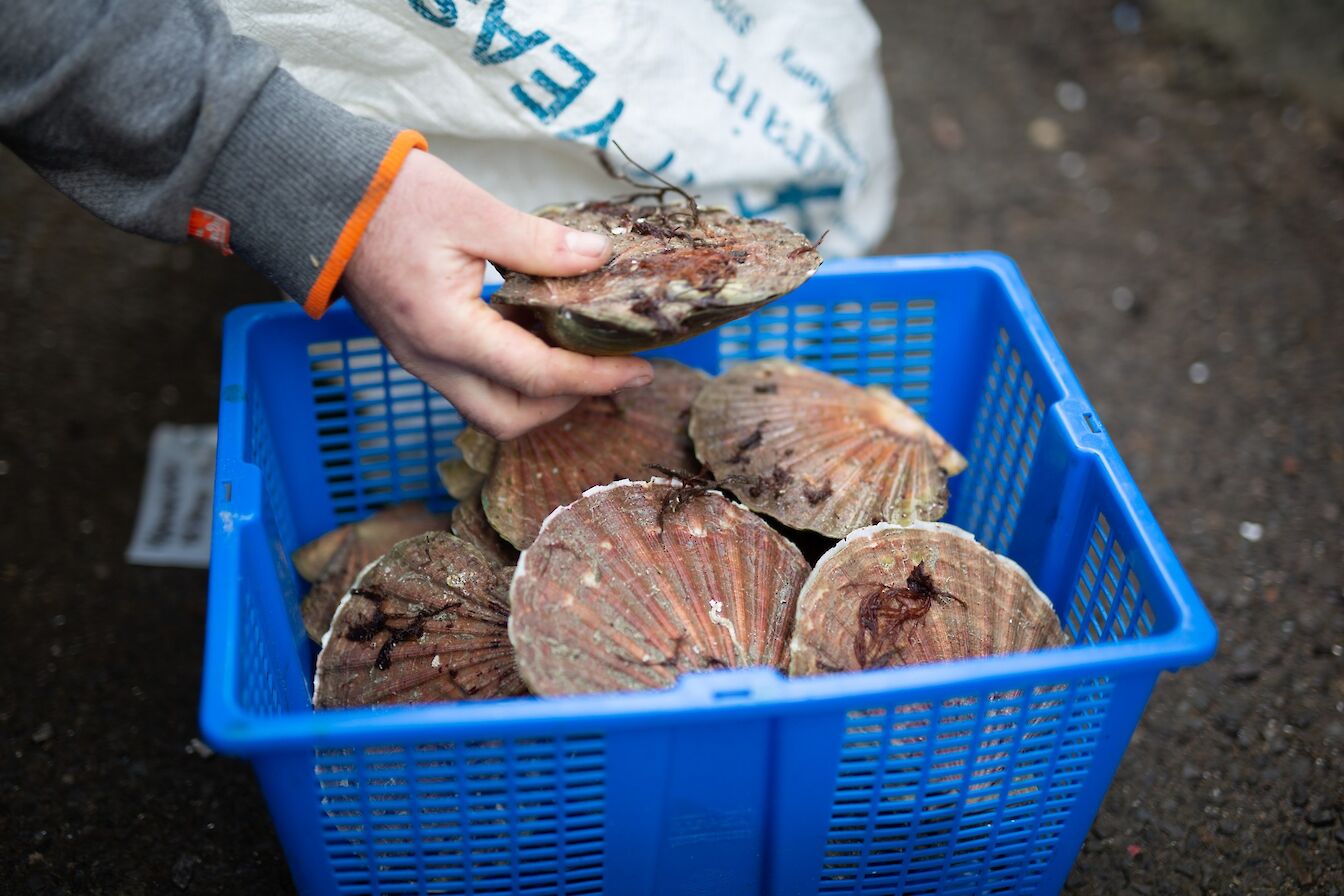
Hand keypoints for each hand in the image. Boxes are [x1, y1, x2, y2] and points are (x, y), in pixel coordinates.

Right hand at [340, 149, 652, 439]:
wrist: (317, 197)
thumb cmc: (387, 198)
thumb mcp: (473, 209)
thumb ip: (539, 244)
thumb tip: (598, 258)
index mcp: (446, 332)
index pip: (538, 378)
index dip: (596, 378)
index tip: (640, 371)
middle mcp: (430, 361)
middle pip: (510, 420)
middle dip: (566, 404)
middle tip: (608, 370)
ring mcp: (419, 360)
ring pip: (488, 410)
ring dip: (538, 397)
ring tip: (578, 357)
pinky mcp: (417, 349)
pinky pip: (472, 384)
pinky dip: (512, 377)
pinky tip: (537, 338)